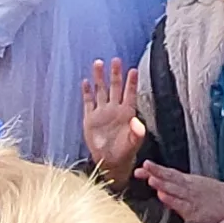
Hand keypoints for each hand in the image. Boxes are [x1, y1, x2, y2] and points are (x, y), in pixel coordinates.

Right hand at [82, 57, 149, 178]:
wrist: (110, 161)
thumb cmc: (124, 152)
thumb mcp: (133, 143)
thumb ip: (137, 133)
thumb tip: (137, 122)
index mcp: (126, 113)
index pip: (129, 94)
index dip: (131, 82)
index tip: (132, 70)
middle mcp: (114, 109)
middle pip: (115, 87)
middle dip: (115, 74)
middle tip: (115, 60)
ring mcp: (102, 112)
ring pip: (101, 91)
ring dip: (100, 78)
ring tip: (98, 63)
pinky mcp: (90, 118)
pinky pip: (88, 102)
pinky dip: (87, 92)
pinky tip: (86, 81)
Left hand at [141, 161, 223, 222]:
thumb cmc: (216, 196)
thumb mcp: (197, 188)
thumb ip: (179, 190)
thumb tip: (163, 192)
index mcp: (189, 181)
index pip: (170, 173)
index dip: (156, 169)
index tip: (143, 165)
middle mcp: (189, 188)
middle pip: (170, 179)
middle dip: (155, 173)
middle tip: (143, 167)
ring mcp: (191, 199)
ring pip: (174, 190)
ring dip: (162, 184)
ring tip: (150, 178)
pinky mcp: (194, 212)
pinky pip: (181, 205)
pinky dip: (171, 200)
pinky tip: (163, 195)